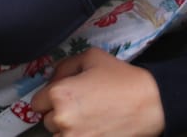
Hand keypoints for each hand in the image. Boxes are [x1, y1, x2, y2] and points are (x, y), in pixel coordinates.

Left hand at [29, 49, 164, 136]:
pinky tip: (95, 128)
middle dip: (59, 113)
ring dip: (68, 128)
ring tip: (91, 118)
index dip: (51, 97)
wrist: (149, 104)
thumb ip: (64, 66)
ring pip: (58, 135)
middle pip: (47, 120)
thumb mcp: (92, 57)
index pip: (37, 102)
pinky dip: (80, 136)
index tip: (66, 96)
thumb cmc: (122, 79)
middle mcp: (61, 119)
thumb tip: (51, 78)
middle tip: (82, 105)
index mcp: (60, 94)